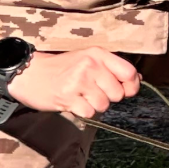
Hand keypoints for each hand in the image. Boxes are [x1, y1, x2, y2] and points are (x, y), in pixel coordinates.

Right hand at [6, 47, 140, 119]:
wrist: (30, 73)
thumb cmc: (62, 68)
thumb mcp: (88, 59)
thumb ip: (112, 68)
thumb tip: (138, 79)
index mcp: (97, 54)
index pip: (129, 72)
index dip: (131, 86)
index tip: (125, 90)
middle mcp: (90, 65)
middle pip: (118, 94)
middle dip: (108, 97)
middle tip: (92, 91)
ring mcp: (79, 81)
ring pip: (104, 105)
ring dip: (94, 105)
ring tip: (80, 96)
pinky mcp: (68, 97)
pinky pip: (89, 113)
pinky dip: (82, 112)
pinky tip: (72, 102)